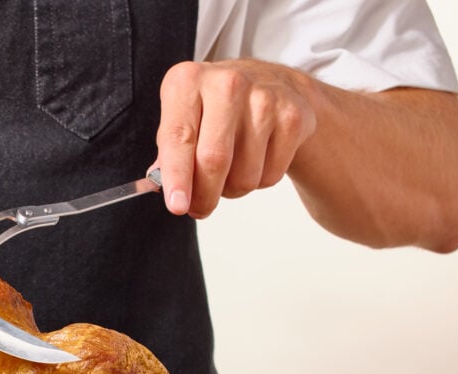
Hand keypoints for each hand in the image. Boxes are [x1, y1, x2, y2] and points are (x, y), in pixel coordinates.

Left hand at [152, 59, 316, 218]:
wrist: (271, 84)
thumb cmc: (215, 107)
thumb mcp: (183, 117)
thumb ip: (169, 152)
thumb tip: (164, 187)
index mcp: (188, 81)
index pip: (179, 136)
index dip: (177, 176)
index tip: (177, 206)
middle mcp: (226, 84)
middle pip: (214, 160)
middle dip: (204, 196)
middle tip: (199, 208)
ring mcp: (264, 99)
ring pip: (244, 176)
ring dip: (232, 189)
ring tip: (230, 170)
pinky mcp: (293, 117)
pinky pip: (270, 176)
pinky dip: (258, 182)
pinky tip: (256, 159)